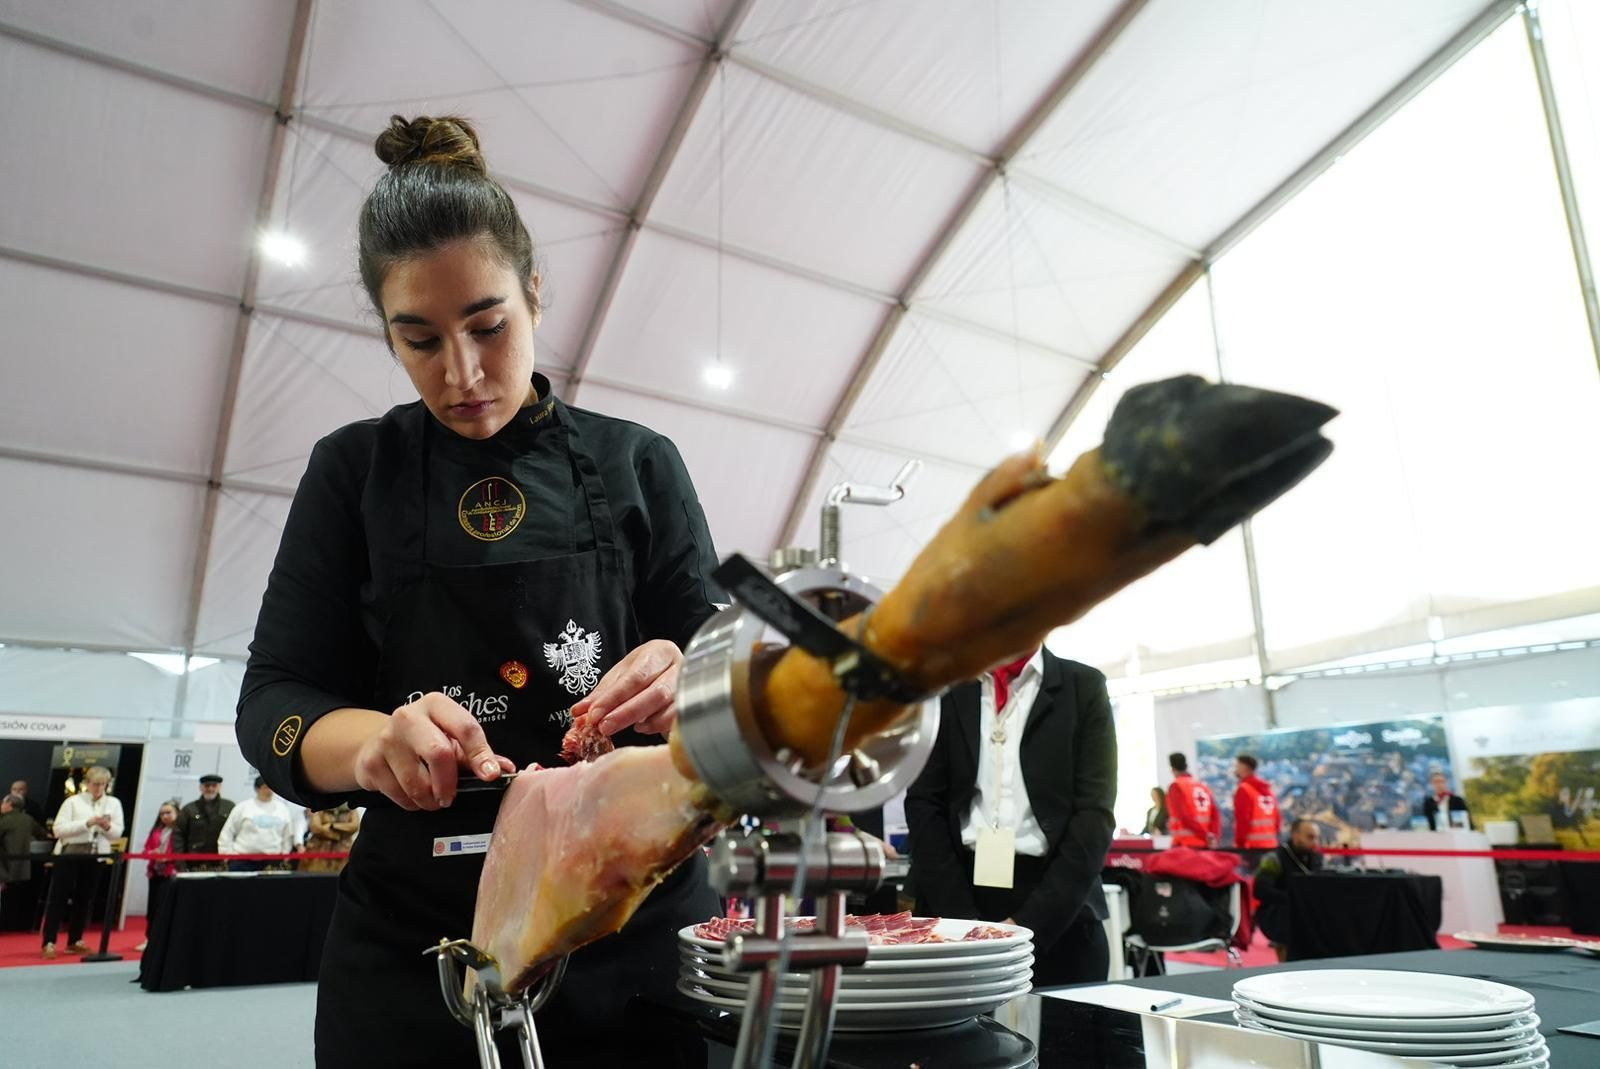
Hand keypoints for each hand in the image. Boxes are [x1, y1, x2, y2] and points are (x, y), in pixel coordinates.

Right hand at [353, 692, 515, 811]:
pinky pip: (399, 794)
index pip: (465, 727)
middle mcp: (408, 716)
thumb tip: (506, 770)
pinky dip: (412, 803)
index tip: (491, 775)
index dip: (481, 754)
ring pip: (417, 781)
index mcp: (436, 704)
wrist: (375, 743)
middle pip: (438, 753)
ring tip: (434, 798)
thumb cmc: (424, 740)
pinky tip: (413, 795)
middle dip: (449, 783)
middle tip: (451, 797)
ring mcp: (386, 738)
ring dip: (430, 799)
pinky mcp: (370, 762)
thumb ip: (478, 754)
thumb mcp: (451, 739)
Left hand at [569, 640, 683, 737]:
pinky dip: (656, 726)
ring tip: (623, 726)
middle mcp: (679, 667)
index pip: (636, 677)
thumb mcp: (621, 674)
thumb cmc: (646, 670)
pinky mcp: (692, 705)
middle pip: (656, 693)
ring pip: (669, 707)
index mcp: (660, 652)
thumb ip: (602, 693)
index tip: (594, 715)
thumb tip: (579, 712)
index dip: (614, 698)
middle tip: (604, 728)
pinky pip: (676, 721)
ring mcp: (690, 687)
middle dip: (626, 713)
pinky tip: (642, 726)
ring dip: (642, 721)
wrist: (671, 667)